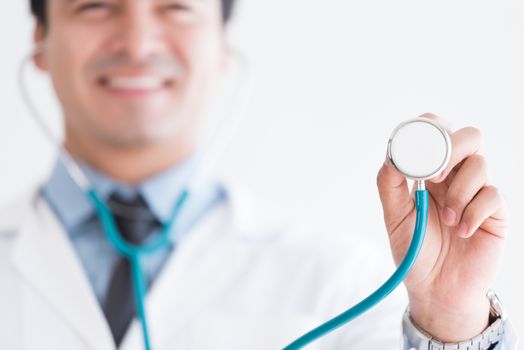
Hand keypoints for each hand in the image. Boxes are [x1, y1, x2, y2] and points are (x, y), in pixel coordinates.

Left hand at [376, 113, 508, 341]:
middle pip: (468, 137)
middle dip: (452, 149)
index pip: (437, 132)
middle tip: (434, 177)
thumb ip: (390, 185)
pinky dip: (473, 213)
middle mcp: (456, 177)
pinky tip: (462, 231)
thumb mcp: (395, 217)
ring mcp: (477, 193)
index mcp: (430, 172)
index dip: (431, 130)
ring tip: (446, 220)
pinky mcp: (495, 213)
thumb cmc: (415, 250)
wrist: (435, 289)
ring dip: (458, 192)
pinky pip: (492, 195)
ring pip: (480, 164)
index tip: (418, 151)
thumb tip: (391, 156)